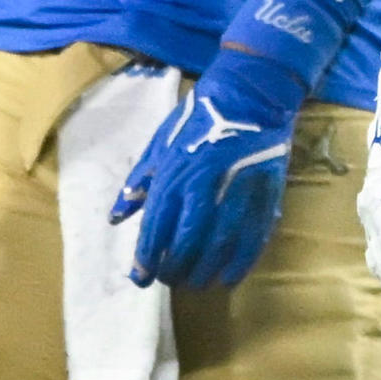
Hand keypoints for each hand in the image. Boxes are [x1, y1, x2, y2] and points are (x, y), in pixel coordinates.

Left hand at [116, 39, 310, 288]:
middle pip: (185, 243)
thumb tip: (116, 216)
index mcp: (175, 174)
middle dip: (174, 269)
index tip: (140, 278)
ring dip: (204, 272)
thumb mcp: (160, 145)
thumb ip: (139, 183)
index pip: (156, 227)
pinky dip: (239, 264)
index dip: (146, 258)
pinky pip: (251, 241)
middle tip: (169, 281)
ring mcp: (237, 193)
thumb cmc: (199, 120)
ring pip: (218, 247)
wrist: (250, 96)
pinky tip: (228, 277)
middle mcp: (204, 187)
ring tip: (195, 283)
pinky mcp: (264, 196)